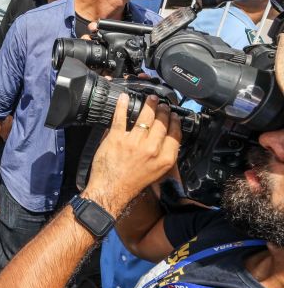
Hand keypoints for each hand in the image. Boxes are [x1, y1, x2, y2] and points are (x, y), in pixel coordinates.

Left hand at [86, 94, 180, 215]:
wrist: (111, 190)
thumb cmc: (132, 183)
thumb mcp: (156, 172)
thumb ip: (162, 156)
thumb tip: (166, 141)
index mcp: (163, 159)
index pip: (175, 135)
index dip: (175, 123)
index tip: (174, 116)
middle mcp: (151, 149)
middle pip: (161, 123)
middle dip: (163, 111)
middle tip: (162, 105)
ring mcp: (133, 142)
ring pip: (144, 118)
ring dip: (149, 105)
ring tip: (150, 99)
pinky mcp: (116, 138)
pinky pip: (120, 117)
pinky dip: (122, 105)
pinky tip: (124, 98)